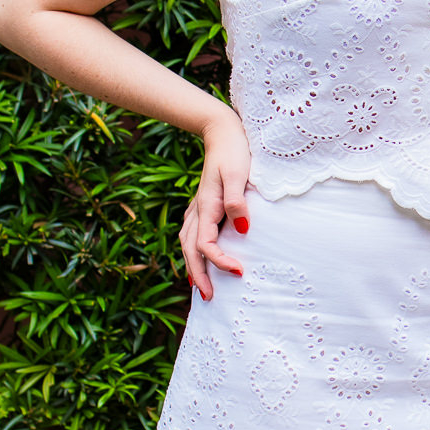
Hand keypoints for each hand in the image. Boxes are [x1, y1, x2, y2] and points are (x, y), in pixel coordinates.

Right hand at [178, 107, 251, 299]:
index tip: (240, 272)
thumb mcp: (240, 174)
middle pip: (190, 250)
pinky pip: (191, 234)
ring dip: (191, 266)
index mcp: (206, 206)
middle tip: (208, 298)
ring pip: (187, 243)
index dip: (220, 262)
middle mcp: (197, 210)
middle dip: (197, 275)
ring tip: (199, 286)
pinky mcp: (201, 204)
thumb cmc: (235, 151)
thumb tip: (242, 229)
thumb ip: (238, 201)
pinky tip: (199, 258)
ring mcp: (197, 207)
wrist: (223, 131)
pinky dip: (192, 251)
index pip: (206, 245)